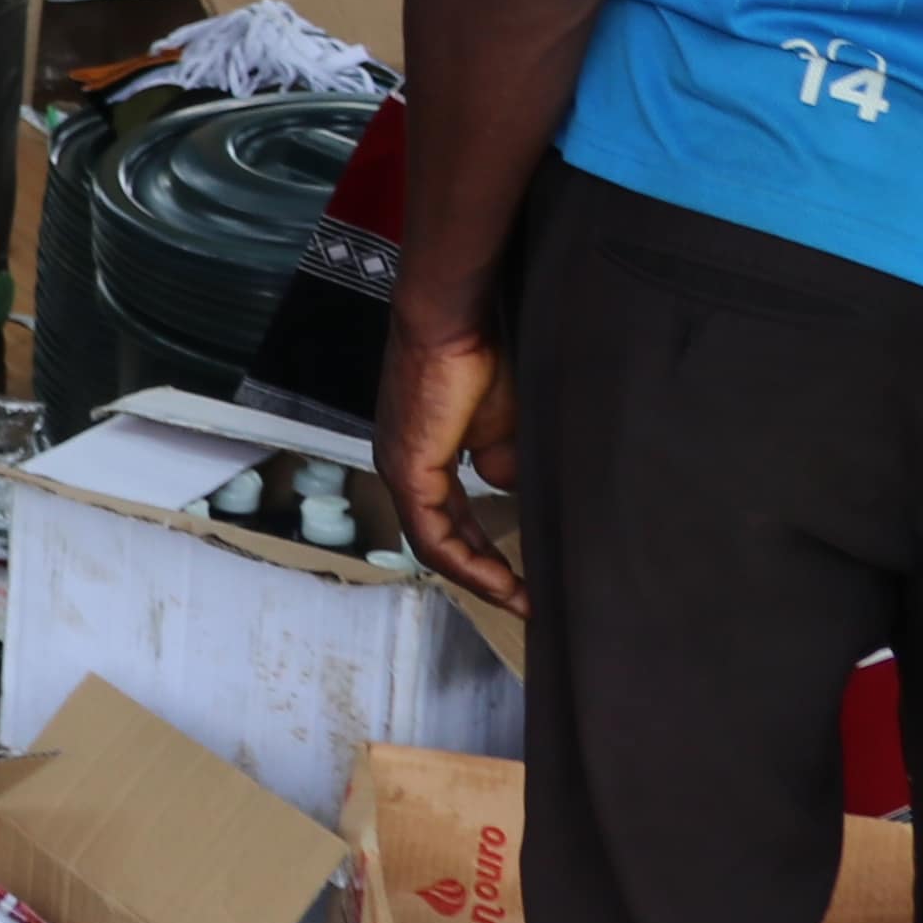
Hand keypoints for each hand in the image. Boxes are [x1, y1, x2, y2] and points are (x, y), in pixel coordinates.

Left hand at [379, 307, 527, 613]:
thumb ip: (505, 465)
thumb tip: (515, 495)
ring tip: (517, 598)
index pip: (451, 517)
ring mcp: (400, 468)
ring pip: (435, 541)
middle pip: (441, 536)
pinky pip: (431, 531)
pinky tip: (498, 580)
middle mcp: (404, 465)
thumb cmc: (481, 358)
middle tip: (523, 601)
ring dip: (478, 575)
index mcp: (424, 454)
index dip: (486, 551)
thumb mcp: (504, 427)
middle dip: (484, 573)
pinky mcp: (407, 467)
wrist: (455, 321)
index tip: (523, 579)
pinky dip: (466, 561)